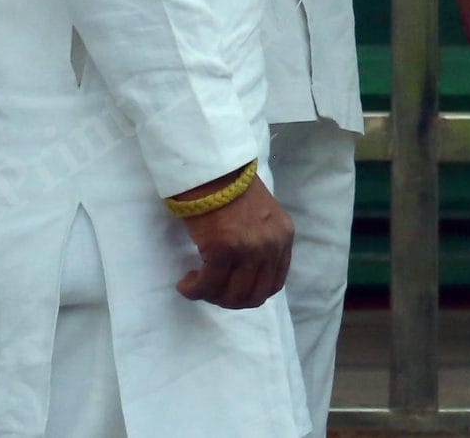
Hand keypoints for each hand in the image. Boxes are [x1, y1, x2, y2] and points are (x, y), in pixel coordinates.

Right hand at [173, 172, 291, 308]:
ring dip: (210, 296)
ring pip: (230, 295)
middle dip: (228, 300)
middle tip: (209, 290)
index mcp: (284, 237)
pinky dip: (193, 290)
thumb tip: (247, 273)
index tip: (230, 290)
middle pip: (252, 295)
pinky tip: (185, 283)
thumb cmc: (232, 188)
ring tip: (196, 285)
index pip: (274, 284)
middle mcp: (271, 246)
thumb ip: (262, 242)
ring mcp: (248, 249)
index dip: (250, 294)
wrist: (214, 169)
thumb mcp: (262, 217)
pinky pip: (207, 285)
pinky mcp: (222, 249)